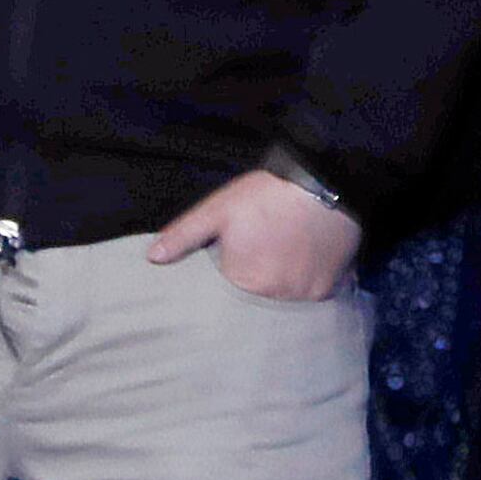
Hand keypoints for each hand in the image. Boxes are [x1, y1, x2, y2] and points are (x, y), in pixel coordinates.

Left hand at [149, 165, 359, 298]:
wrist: (325, 182)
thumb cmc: (268, 194)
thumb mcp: (220, 209)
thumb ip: (185, 235)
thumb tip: (153, 257)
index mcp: (241, 280)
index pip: (227, 291)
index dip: (233, 271)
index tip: (243, 254)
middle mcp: (271, 296)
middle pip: (257, 297)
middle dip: (258, 280)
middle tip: (268, 248)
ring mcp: (301, 295)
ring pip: (284, 298)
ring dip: (283, 283)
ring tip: (287, 252)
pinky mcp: (327, 291)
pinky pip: (312, 297)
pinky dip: (308, 283)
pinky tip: (306, 259)